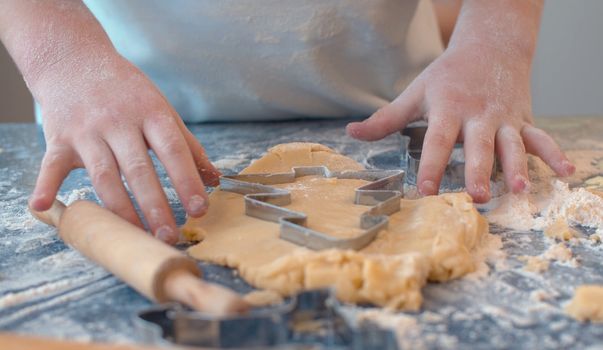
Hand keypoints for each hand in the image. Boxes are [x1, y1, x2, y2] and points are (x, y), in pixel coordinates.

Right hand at [28, 52, 219, 243]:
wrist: (74, 61)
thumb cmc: (127, 92)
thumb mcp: (161, 109)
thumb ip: (187, 145)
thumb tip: (215, 178)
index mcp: (151, 113)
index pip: (173, 150)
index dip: (187, 181)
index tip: (200, 210)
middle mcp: (119, 122)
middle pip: (139, 168)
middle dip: (155, 204)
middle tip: (169, 235)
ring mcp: (87, 131)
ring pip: (104, 175)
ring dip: (120, 208)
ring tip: (135, 235)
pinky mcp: (59, 138)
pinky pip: (53, 164)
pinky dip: (46, 185)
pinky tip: (43, 207)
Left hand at [347, 42, 574, 202]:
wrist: (491, 45)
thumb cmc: (448, 75)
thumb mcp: (416, 92)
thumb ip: (386, 117)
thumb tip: (350, 132)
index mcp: (448, 108)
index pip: (437, 140)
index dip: (430, 165)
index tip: (425, 191)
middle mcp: (478, 114)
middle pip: (479, 145)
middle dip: (479, 171)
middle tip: (477, 196)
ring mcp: (504, 117)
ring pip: (512, 144)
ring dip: (519, 166)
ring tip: (521, 189)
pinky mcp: (523, 119)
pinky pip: (540, 137)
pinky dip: (553, 153)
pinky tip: (566, 172)